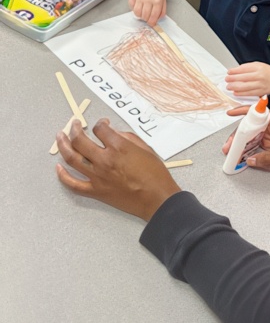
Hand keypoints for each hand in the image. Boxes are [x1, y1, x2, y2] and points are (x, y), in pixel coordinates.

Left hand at [56, 118, 181, 220]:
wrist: (157, 198)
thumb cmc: (156, 175)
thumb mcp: (147, 150)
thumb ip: (129, 138)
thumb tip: (115, 134)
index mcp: (119, 147)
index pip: (100, 129)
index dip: (100, 123)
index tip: (102, 124)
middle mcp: (104, 160)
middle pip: (80, 140)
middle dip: (75, 129)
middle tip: (74, 124)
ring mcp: (97, 176)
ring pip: (71, 158)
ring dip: (63, 145)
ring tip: (60, 137)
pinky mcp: (95, 191)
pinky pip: (73, 183)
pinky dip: (62, 176)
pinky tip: (58, 167)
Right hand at [129, 0, 166, 25]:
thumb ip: (162, 10)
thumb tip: (157, 19)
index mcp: (157, 0)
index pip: (154, 16)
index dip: (152, 22)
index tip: (151, 24)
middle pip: (145, 16)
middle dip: (146, 19)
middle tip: (147, 18)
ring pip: (137, 13)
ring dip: (139, 15)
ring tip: (142, 13)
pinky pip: (131, 6)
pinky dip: (134, 9)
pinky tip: (138, 6)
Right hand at [223, 107, 269, 170]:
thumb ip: (268, 159)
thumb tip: (251, 160)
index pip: (260, 113)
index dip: (245, 111)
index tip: (232, 113)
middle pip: (251, 126)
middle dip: (238, 135)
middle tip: (228, 146)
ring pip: (252, 136)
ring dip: (241, 143)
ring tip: (231, 152)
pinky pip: (256, 144)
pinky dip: (247, 149)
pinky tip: (241, 155)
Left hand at [225, 62, 269, 96]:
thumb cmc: (267, 72)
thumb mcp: (259, 65)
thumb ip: (248, 67)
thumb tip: (235, 71)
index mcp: (258, 67)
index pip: (244, 69)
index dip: (235, 71)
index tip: (229, 72)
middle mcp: (260, 76)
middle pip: (243, 78)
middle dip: (233, 79)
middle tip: (227, 79)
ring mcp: (261, 84)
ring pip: (245, 86)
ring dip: (235, 87)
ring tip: (229, 86)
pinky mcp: (261, 92)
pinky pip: (249, 93)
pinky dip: (241, 93)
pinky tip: (236, 92)